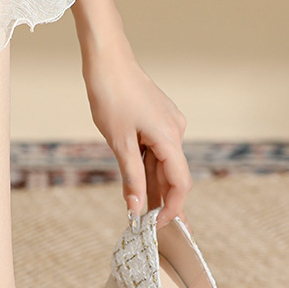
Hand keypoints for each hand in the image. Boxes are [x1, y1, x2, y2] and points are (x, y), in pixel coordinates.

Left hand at [83, 38, 191, 227]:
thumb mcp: (119, 142)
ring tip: (142, 212)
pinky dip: (149, 169)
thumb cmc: (111, 95)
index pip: (180, 183)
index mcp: (170, 137)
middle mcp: (176, 131)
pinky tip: (140, 185)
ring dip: (154, 186)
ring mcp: (169, 124)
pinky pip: (158, 151)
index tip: (157, 226)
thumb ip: (131, 178)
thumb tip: (136, 209)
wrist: (108, 59)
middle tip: (152, 227)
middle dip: (163, 201)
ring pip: (164, 164)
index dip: (172, 208)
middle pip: (174, 175)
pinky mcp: (160, 120)